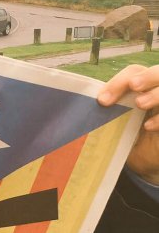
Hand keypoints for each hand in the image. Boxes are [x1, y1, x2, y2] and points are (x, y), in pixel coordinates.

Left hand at [98, 63, 158, 184]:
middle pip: (158, 71)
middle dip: (146, 77)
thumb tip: (82, 109)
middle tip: (134, 86)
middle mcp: (156, 91)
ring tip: (140, 104)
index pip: (134, 73)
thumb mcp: (114, 124)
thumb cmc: (127, 138)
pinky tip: (148, 126)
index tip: (103, 100)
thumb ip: (107, 112)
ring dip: (155, 94)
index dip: (119, 81)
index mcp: (142, 87)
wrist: (145, 160)